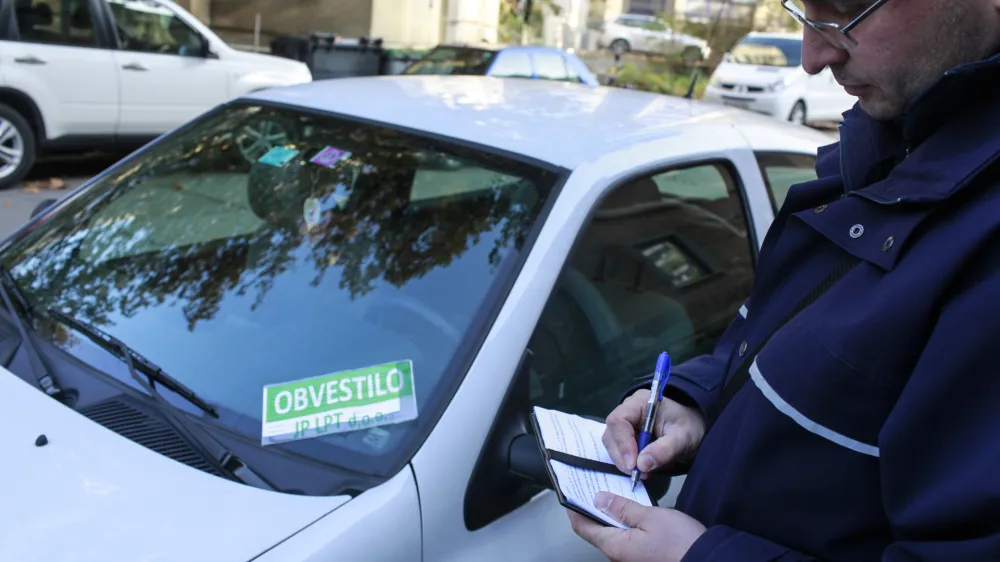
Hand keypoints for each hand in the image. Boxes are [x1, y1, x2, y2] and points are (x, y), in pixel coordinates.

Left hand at [567, 492, 706, 561]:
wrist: (708, 561)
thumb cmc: (680, 542)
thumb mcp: (650, 517)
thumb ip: (622, 508)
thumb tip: (598, 500)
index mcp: (615, 546)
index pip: (583, 528)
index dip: (574, 509)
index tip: (571, 493)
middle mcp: (619, 557)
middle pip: (596, 531)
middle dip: (593, 509)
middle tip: (592, 488)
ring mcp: (631, 560)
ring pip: (612, 535)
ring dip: (610, 516)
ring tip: (611, 495)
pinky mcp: (643, 559)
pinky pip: (626, 540)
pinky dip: (623, 524)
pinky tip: (630, 511)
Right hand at [603, 389, 705, 475]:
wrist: (693, 432)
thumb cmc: (690, 428)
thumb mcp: (683, 439)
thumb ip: (664, 450)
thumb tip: (642, 465)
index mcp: (640, 403)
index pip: (619, 420)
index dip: (622, 443)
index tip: (633, 464)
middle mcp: (627, 411)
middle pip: (611, 434)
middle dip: (622, 456)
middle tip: (638, 474)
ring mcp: (625, 426)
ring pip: (612, 446)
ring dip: (624, 463)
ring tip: (644, 473)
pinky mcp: (626, 439)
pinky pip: (619, 453)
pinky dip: (628, 465)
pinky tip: (642, 470)